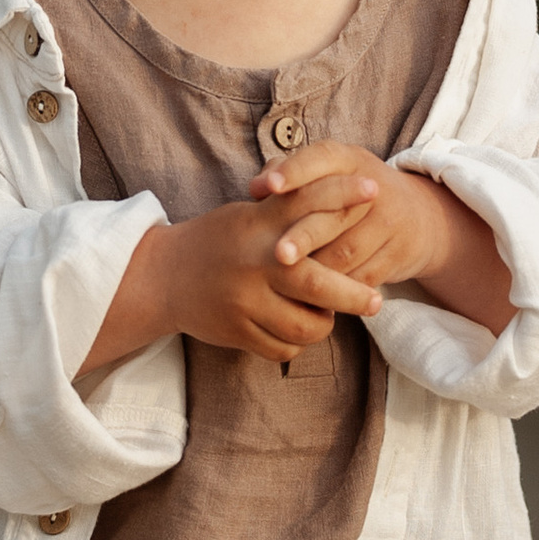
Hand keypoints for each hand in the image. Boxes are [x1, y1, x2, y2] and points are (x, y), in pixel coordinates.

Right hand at [80, 195, 382, 374]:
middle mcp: (254, 262)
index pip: (307, 203)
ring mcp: (244, 300)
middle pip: (317, 283)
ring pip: (305, 326)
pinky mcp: (236, 331)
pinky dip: (295, 343)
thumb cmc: (219, 241)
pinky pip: (284, 348)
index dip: (341, 195)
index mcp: (259, 225)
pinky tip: (292, 328)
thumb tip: (348, 201)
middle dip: (353, 295)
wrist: (162, 277)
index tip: (374, 191)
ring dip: (321, 323)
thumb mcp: (249, 215)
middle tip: (376, 301)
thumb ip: (290, 209)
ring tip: (322, 314)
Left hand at [253, 142, 515, 338]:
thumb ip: (288, 176)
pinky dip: (338, 290)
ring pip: (348, 251)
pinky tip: (315, 299)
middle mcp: (373, 186)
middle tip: (278, 255)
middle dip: (305, 235)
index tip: (269, 188)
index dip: (295, 172)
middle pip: (335, 212)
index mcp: (349, 160)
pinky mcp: (400, 253)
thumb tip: (254, 189)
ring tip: (288, 283)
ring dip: (317, 270)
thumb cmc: (350, 196)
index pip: (321, 159)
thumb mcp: (328, 175)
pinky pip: (363, 277)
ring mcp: (391, 221)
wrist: (418, 217)